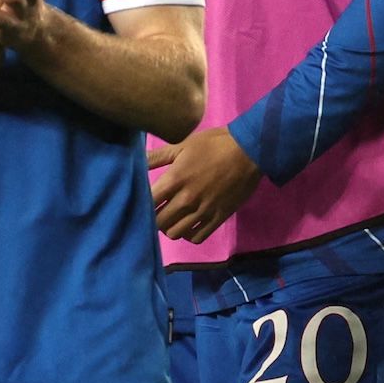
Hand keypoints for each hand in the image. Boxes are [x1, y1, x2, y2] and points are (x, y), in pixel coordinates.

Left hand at [152, 126, 261, 242]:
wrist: (248, 151)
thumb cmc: (213, 144)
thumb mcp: (182, 145)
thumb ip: (157, 156)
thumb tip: (135, 160)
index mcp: (175, 179)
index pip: (148, 202)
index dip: (143, 203)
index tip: (146, 200)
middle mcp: (186, 199)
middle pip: (159, 222)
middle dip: (155, 218)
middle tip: (159, 211)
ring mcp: (203, 211)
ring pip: (175, 233)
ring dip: (170, 227)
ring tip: (173, 218)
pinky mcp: (218, 218)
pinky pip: (197, 237)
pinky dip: (189, 235)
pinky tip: (189, 225)